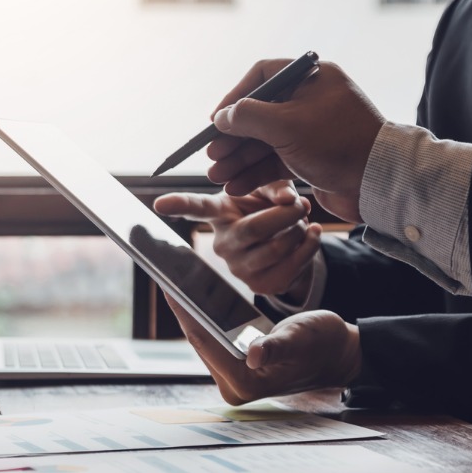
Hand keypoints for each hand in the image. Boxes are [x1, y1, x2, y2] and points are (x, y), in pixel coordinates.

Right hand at [154, 180, 321, 299]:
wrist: (289, 242)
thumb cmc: (271, 209)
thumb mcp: (270, 190)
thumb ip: (277, 186)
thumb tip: (289, 200)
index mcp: (219, 214)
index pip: (196, 208)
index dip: (178, 205)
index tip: (159, 203)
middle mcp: (222, 244)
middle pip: (254, 228)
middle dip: (286, 214)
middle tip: (302, 203)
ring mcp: (239, 269)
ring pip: (277, 248)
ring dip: (300, 230)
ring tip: (303, 221)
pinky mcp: (261, 286)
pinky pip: (292, 266)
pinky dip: (310, 246)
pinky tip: (312, 234)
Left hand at [165, 294, 360, 404]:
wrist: (338, 354)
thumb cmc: (324, 344)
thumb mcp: (301, 338)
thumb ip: (277, 347)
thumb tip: (255, 354)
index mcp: (245, 382)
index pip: (204, 341)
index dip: (184, 311)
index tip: (167, 284)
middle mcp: (234, 386)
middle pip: (199, 340)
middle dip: (183, 308)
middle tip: (165, 275)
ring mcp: (233, 379)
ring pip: (203, 339)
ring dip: (190, 312)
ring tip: (173, 281)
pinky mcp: (235, 369)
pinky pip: (212, 339)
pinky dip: (204, 317)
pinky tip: (193, 295)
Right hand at [205, 60, 384, 222]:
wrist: (380, 182)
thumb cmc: (338, 144)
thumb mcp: (286, 125)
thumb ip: (248, 117)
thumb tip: (222, 117)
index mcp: (311, 78)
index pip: (261, 77)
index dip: (234, 98)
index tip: (215, 121)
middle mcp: (311, 100)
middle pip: (259, 114)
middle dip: (232, 138)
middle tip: (212, 156)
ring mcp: (311, 130)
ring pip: (265, 141)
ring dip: (239, 160)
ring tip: (217, 177)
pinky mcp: (312, 157)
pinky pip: (276, 161)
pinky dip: (256, 173)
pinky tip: (236, 186)